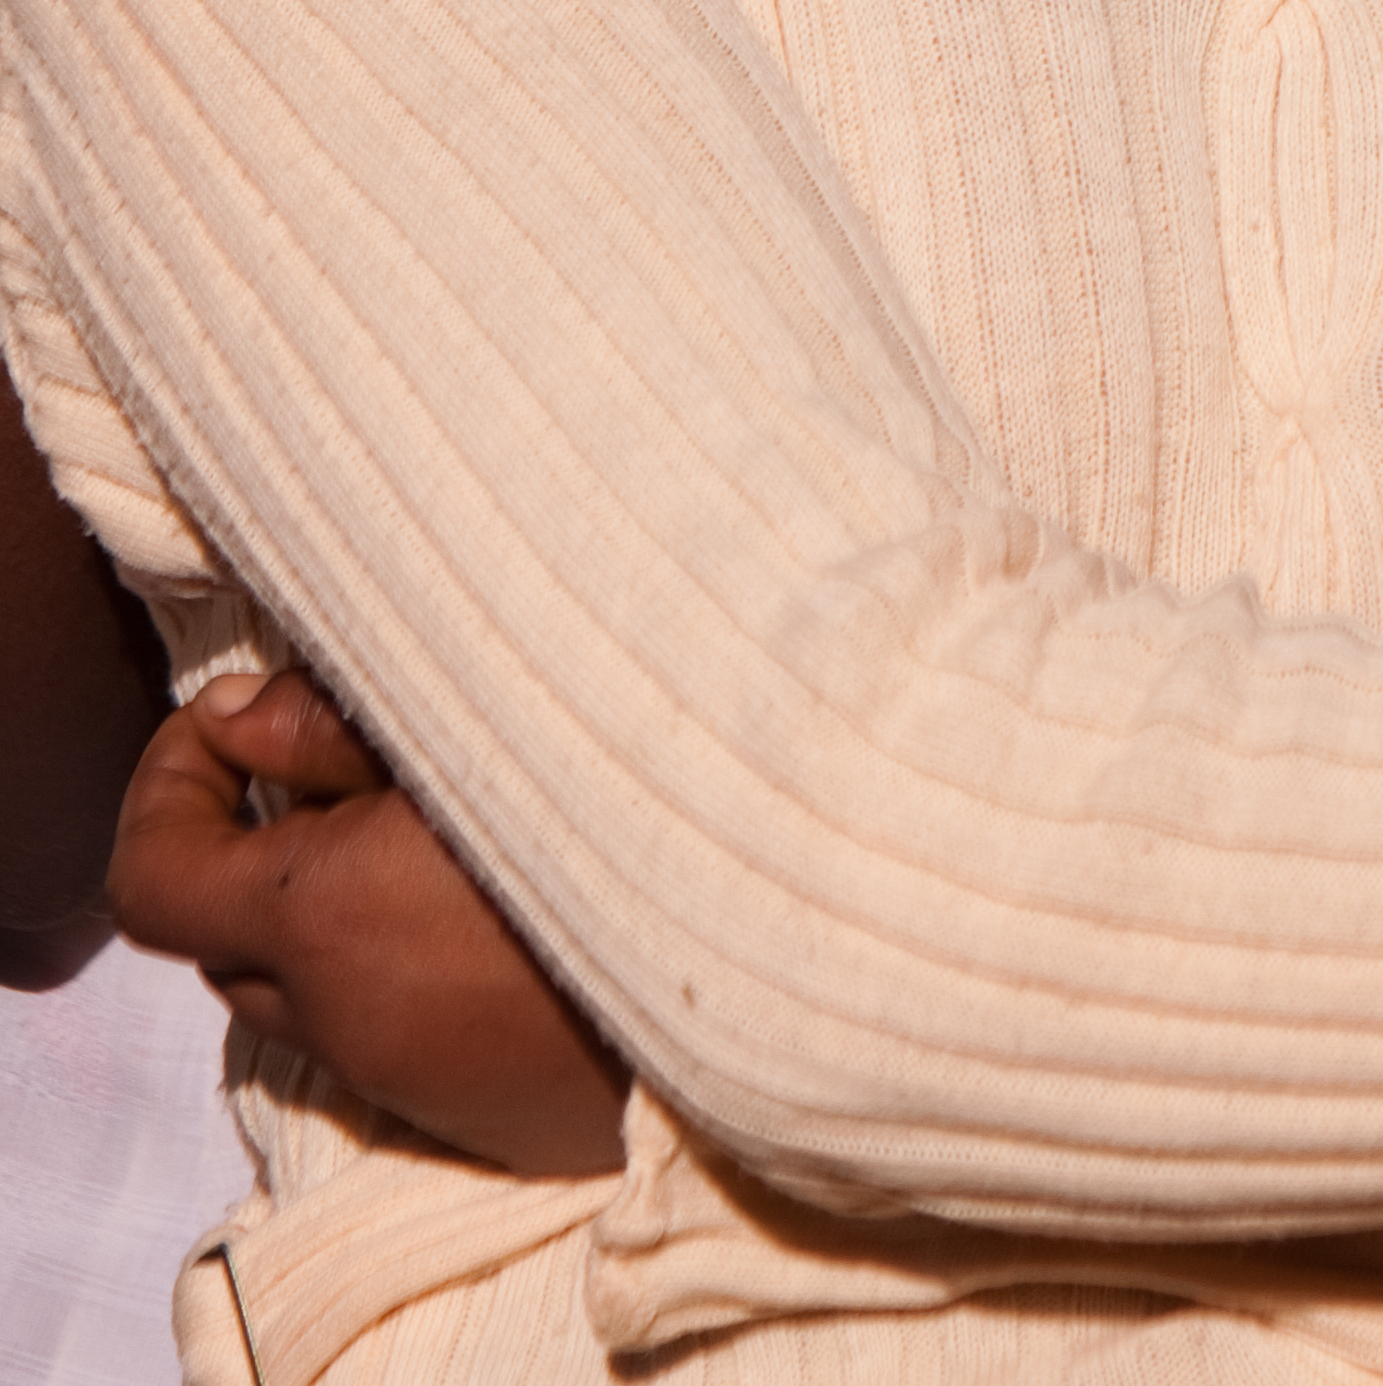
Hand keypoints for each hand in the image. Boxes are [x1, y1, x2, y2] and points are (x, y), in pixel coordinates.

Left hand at [108, 671, 623, 1180]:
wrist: (777, 944)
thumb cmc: (623, 795)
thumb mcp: (461, 727)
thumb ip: (325, 725)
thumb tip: (234, 718)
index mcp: (327, 916)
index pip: (150, 880)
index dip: (165, 789)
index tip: (231, 730)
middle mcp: (348, 1018)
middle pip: (226, 944)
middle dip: (259, 851)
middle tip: (357, 765)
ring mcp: (414, 1082)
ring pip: (313, 998)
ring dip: (340, 916)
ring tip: (447, 829)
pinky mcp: (482, 1119)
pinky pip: (397, 1040)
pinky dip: (412, 970)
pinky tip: (509, 907)